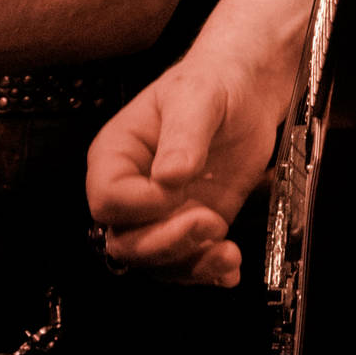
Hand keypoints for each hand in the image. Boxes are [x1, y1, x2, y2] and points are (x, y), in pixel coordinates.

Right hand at [88, 45, 290, 286]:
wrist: (247, 91)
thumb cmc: (212, 82)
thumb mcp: (198, 97)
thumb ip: (183, 136)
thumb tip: (169, 177)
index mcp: (116, 155)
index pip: (108, 199)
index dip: (140, 205)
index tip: (176, 188)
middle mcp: (132, 191)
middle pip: (125, 242)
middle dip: (166, 242)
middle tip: (209, 221)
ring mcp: (161, 213)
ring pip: (154, 261)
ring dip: (189, 264)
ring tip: (226, 251)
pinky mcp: (191, 225)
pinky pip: (187, 263)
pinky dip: (207, 272)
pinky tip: (229, 267)